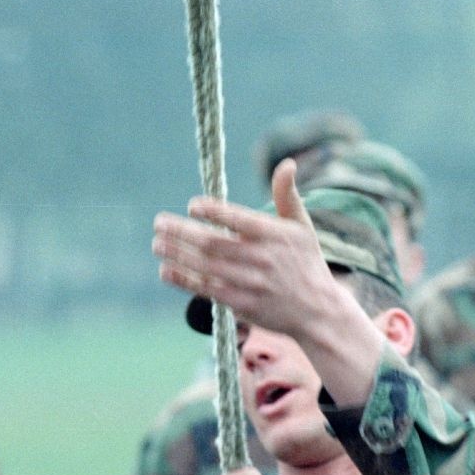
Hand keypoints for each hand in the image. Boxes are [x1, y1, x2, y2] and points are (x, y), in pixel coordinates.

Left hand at [152, 159, 342, 340]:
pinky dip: (185, 280)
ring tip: (157, 243)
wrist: (318, 310)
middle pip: (214, 243)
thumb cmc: (306, 262)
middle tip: (159, 222)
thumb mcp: (302, 227)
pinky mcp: (242, 304)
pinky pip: (207, 290)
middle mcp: (261, 259)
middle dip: (182, 232)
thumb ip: (287, 195)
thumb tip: (287, 163)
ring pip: (206, 266)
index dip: (213, 212)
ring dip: (177, 254)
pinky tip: (166, 270)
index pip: (238, 219)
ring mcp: (250, 283)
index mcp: (273, 235)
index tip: (192, 206)